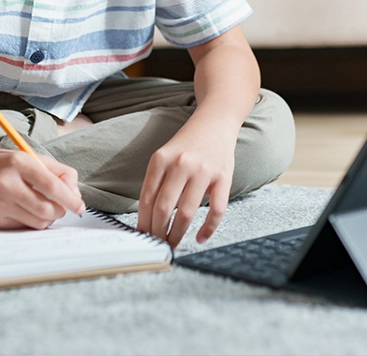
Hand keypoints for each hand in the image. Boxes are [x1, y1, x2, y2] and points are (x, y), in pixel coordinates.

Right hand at [0, 148, 84, 229]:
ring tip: (45, 207)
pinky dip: (32, 221)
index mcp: (18, 163)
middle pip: (46, 209)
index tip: (80, 207)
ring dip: (48, 218)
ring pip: (37, 222)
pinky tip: (26, 210)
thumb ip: (59, 172)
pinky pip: (23, 227)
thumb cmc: (4, 163)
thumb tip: (75, 195)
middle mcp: (6, 184)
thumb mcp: (31, 157)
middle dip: (61, 211)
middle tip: (62, 207)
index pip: (52, 186)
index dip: (70, 199)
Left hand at [136, 121, 235, 247]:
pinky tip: (200, 237)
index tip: (142, 236)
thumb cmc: (188, 144)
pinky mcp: (224, 177)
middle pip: (164, 208)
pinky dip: (208, 229)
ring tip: (173, 243)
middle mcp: (181, 164)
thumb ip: (156, 182)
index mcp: (161, 159)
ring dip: (178, 233)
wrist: (215, 122)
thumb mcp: (165, 156)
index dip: (143, 222)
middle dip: (158, 232)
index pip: (146, 199)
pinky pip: (216, 210)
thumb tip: (148, 219)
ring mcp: (203, 170)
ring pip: (187, 212)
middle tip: (157, 243)